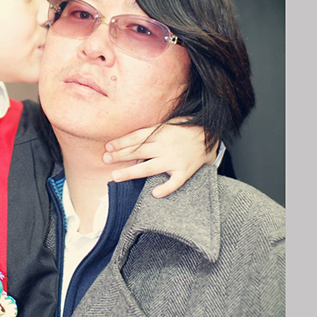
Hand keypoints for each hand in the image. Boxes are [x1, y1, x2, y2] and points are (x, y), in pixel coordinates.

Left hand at [102, 120, 217, 197]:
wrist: (211, 135)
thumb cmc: (186, 129)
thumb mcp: (169, 123)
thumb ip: (152, 132)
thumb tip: (131, 142)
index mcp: (161, 132)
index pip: (136, 137)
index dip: (121, 142)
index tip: (107, 147)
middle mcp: (165, 146)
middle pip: (138, 152)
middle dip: (120, 156)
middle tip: (105, 159)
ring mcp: (174, 159)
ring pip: (149, 167)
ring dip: (131, 172)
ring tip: (115, 177)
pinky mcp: (184, 171)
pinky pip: (175, 182)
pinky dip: (166, 188)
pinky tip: (155, 194)